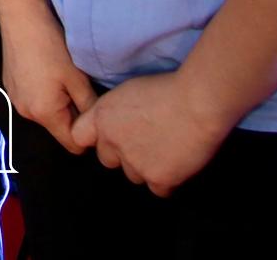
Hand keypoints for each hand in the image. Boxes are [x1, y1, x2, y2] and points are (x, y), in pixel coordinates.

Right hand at [1, 16, 97, 154]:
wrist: (20, 16)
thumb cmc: (51, 46)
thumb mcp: (78, 77)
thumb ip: (89, 106)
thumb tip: (99, 124)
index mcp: (44, 114)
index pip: (72, 144)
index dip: (87, 134)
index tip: (96, 114)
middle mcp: (26, 112)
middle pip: (57, 127)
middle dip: (72, 115)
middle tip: (82, 89)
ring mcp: (15, 98)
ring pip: (45, 112)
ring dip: (57, 102)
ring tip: (64, 76)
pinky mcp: (10, 85)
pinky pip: (32, 98)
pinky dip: (42, 91)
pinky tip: (46, 68)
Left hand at [70, 71, 231, 195]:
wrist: (197, 102)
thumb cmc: (168, 87)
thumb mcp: (130, 90)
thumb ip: (115, 111)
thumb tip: (117, 123)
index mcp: (103, 116)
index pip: (79, 136)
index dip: (93, 137)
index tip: (107, 136)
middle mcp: (113, 142)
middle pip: (107, 159)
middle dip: (122, 154)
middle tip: (145, 141)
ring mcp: (134, 163)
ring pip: (133, 175)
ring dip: (145, 167)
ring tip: (166, 148)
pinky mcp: (158, 179)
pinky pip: (158, 189)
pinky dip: (167, 180)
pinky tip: (178, 163)